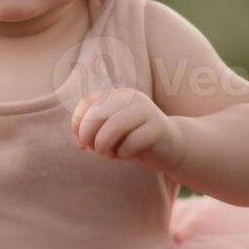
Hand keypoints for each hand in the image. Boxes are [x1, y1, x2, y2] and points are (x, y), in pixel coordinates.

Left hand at [69, 87, 184, 172]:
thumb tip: (78, 143)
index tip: (82, 142)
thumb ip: (90, 134)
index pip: (87, 103)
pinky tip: (127, 154)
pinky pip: (131, 142)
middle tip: (95, 149)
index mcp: (116, 95)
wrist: (170, 146)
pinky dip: (123, 153)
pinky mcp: (158, 128)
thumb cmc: (132, 139)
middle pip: (96, 112)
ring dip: (104, 146)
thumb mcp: (108, 134)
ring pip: (113, 126)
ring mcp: (146, 111)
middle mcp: (131, 97)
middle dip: (89, 136)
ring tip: (108, 154)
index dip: (78, 124)